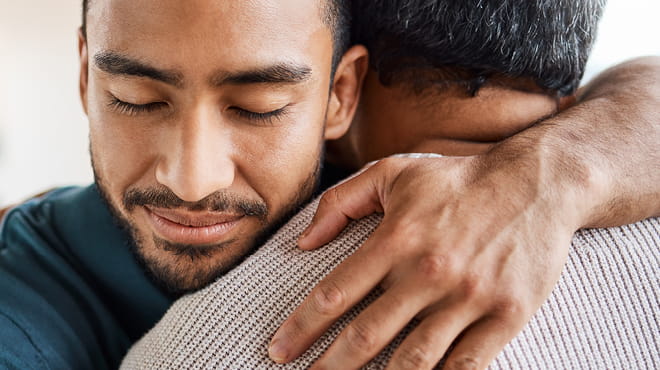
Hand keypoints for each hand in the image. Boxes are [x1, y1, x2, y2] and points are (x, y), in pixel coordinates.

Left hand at [268, 151, 586, 368]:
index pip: (335, 293)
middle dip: (329, 367)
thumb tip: (303, 242)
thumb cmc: (456, 179)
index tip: (279, 349)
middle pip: (367, 336)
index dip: (302, 327)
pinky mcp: (505, 316)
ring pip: (414, 361)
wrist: (536, 183)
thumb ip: (340, 201)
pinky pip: (466, 367)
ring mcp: (470, 297)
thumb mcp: (393, 171)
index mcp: (397, 238)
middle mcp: (429, 272)